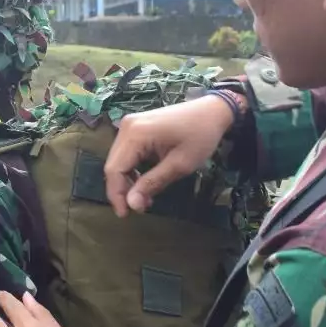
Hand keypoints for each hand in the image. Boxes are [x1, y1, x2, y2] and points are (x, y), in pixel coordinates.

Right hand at [103, 95, 235, 216]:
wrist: (212, 111)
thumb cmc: (200, 136)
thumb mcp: (179, 165)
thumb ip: (152, 184)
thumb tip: (132, 204)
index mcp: (135, 134)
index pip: (114, 169)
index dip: (116, 195)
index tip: (126, 214)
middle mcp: (126, 127)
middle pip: (113, 165)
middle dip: (122, 190)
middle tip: (139, 208)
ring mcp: (129, 125)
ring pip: (117, 161)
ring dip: (127, 181)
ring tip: (145, 197)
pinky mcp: (135, 127)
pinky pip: (125, 153)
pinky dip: (132, 170)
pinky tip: (144, 181)